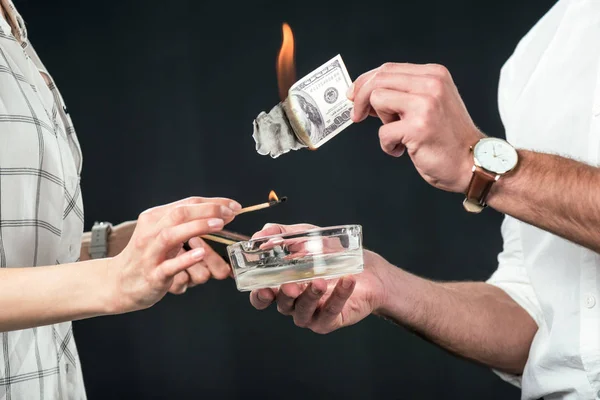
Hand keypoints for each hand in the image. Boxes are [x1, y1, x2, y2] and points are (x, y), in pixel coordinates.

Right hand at [106, 196, 239, 313]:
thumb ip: (185, 224)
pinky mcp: (153, 275)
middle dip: (207, 210)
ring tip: (219, 225)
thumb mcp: (161, 233)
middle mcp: (151, 232)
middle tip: (230, 213)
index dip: (213, 203)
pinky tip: (200, 253)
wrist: (118, 283)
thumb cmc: (147, 256)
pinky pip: (169, 266)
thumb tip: (219, 216)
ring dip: (197, 227)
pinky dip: (185, 259)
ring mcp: (150, 254)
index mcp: (155, 218)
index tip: (234, 206)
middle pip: (179, 213)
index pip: (187, 203)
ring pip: (171, 235)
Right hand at [249, 223, 392, 333]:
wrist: (368, 270)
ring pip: (303, 312)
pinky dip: (339, 295)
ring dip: (310, 297)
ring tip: (320, 281)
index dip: (259, 295)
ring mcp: (312, 314)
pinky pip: (331, 311)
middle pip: (282, 306)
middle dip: (285, 296)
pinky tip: (347, 280)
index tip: (263, 287)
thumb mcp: (304, 235)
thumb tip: (258, 235)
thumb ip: (279, 234)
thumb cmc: (331, 253)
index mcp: (282, 286)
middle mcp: (294, 303)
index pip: (262, 297)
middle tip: (290, 285)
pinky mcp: (331, 320)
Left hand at [348, 63, 483, 192]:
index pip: (388, 69)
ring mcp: (425, 105)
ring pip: (377, 100)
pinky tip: (403, 150)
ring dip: (381, 122)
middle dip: (360, 98)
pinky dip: (388, 145)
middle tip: (358, 116)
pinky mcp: (418, 127)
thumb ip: (402, 95)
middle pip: (378, 80)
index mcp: (434, 75)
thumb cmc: (447, 138)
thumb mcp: (429, 104)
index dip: (364, 82)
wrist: (473, 163)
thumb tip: (363, 95)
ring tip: (398, 134)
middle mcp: (431, 84)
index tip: (353, 96)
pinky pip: (383, 132)